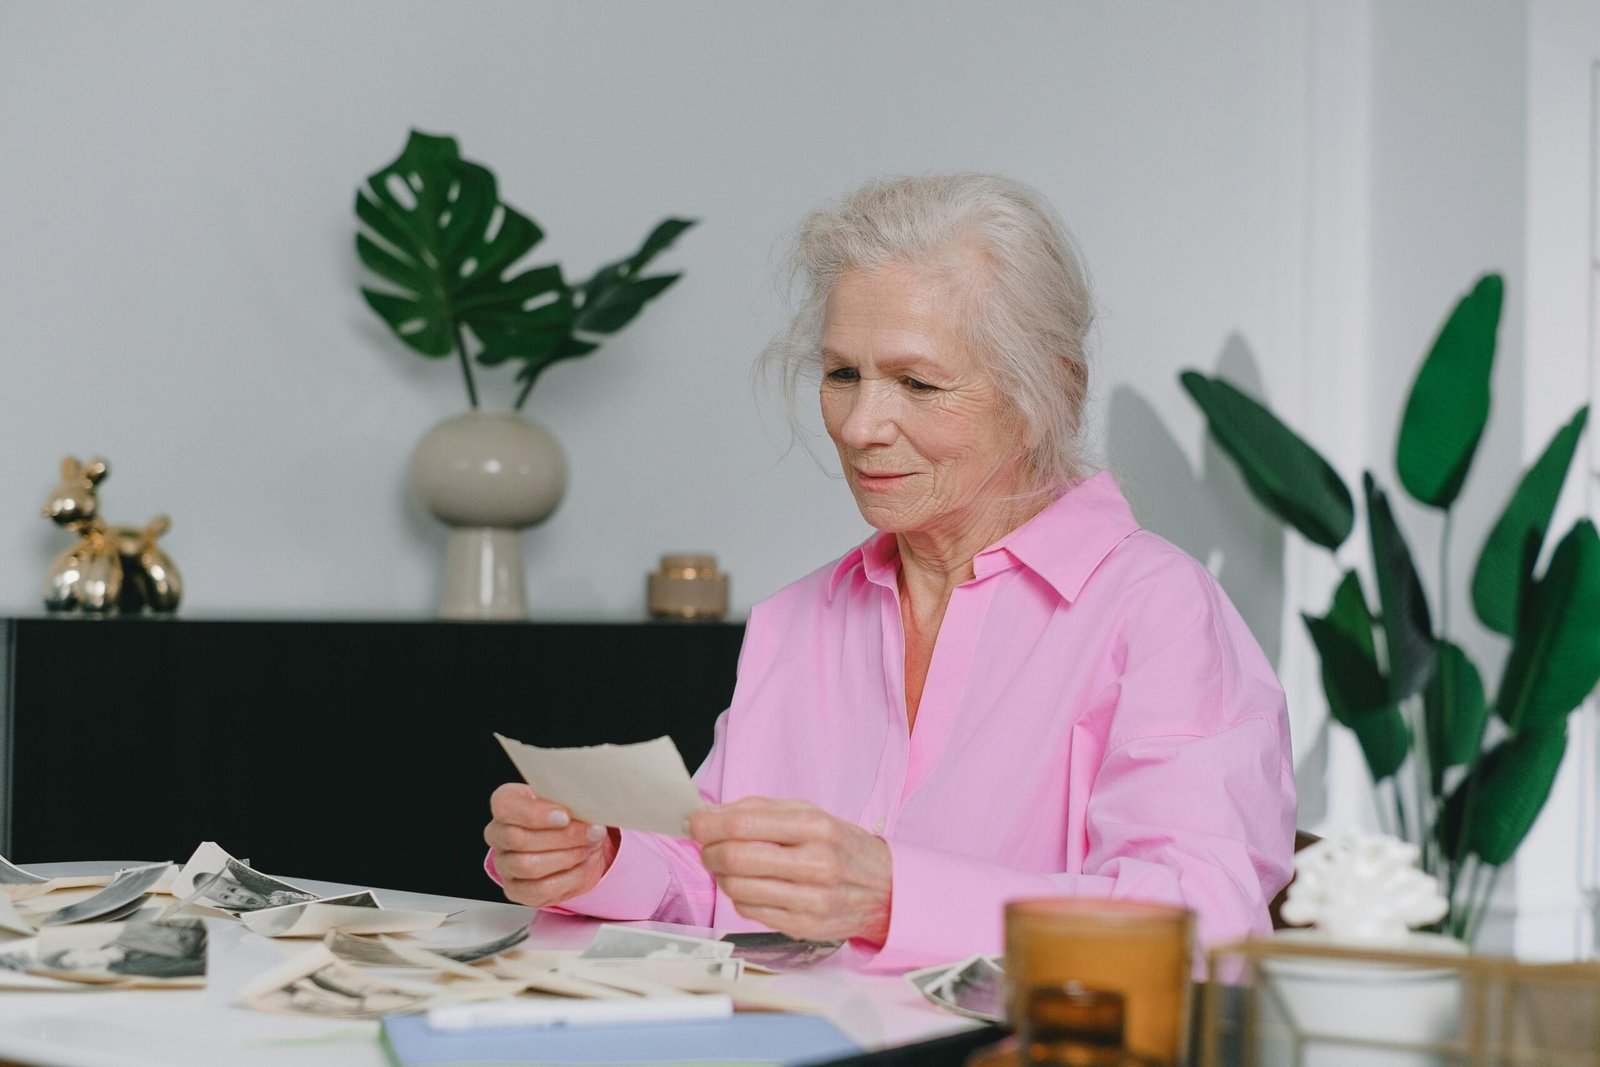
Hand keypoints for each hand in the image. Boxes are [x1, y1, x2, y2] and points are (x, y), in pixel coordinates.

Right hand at [484, 783, 617, 908]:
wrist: (573, 842)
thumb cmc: (565, 815)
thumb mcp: (567, 799)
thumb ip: (569, 801)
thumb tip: (586, 808)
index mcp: (505, 803)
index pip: (504, 808)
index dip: (534, 814)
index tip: (565, 816)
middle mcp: (498, 834)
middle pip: (517, 839)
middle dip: (561, 837)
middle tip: (590, 832)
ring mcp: (504, 864)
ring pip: (528, 866)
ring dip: (567, 857)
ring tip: (588, 847)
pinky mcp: (516, 890)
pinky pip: (540, 889)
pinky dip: (569, 878)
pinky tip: (582, 865)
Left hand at [690, 797, 891, 944]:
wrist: (886, 890)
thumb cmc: (841, 847)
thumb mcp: (811, 814)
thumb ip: (761, 810)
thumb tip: (710, 813)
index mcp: (817, 827)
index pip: (745, 823)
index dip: (709, 823)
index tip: (695, 822)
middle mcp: (816, 864)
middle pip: (736, 858)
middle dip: (708, 850)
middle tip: (706, 846)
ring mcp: (810, 900)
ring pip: (738, 887)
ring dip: (721, 874)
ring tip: (728, 865)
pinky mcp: (803, 926)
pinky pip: (749, 910)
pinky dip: (739, 895)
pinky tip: (750, 885)